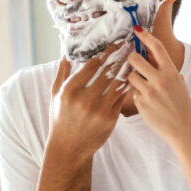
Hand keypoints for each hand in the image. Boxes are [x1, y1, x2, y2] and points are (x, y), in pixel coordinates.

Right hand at [48, 44, 127, 165]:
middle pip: (108, 72)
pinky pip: (122, 97)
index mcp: (70, 90)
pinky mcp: (110, 118)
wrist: (69, 148)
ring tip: (135, 58)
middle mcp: (85, 99)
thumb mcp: (55, 94)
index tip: (116, 43)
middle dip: (121, 57)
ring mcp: (99, 110)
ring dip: (128, 69)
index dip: (106, 52)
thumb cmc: (61, 118)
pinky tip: (134, 76)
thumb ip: (62, 72)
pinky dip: (128, 86)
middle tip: (131, 45)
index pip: (92, 65)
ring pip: (118, 83)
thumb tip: (66, 51)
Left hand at [127, 27, 190, 148]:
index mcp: (171, 72)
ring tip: (144, 87)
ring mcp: (149, 92)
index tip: (138, 30)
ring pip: (131, 76)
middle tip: (134, 62)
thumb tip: (150, 53)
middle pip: (135, 59)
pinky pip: (132, 92)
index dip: (146, 36)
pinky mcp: (141, 103)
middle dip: (132, 58)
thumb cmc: (180, 102)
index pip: (157, 48)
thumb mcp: (178, 82)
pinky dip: (137, 94)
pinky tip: (147, 102)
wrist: (181, 127)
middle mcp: (160, 80)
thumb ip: (165, 68)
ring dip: (134, 79)